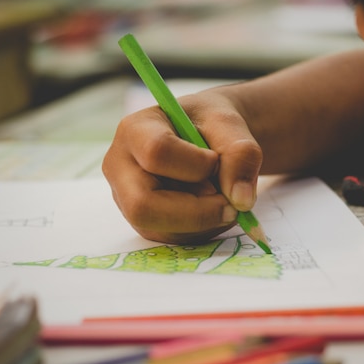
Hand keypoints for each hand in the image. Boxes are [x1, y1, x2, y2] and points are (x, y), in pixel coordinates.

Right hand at [102, 93, 262, 243]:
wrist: (209, 137)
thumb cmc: (211, 124)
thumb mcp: (231, 125)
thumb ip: (241, 154)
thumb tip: (241, 200)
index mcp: (136, 130)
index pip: (156, 153)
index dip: (195, 165)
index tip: (217, 161)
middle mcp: (122, 168)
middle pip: (143, 206)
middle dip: (196, 212)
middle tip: (232, 205)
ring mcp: (129, 200)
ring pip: (163, 229)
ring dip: (207, 221)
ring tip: (225, 196)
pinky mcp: (146, 223)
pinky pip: (175, 238)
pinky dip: (206, 228)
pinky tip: (215, 206)